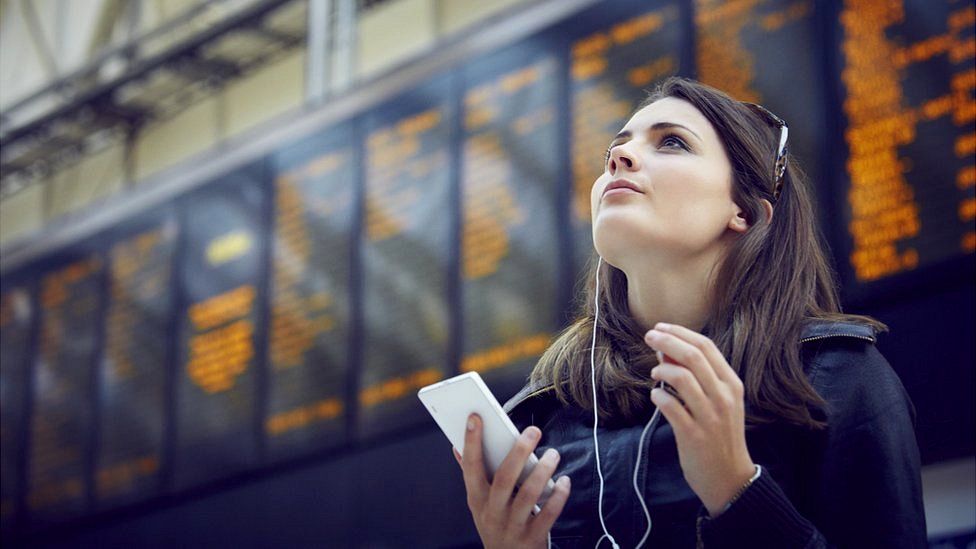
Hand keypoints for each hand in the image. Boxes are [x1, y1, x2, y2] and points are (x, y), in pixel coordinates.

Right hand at [452, 414, 570, 547]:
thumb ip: (472, 476)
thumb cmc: (495, 525)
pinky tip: (565, 481)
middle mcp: (491, 513)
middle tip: (533, 430)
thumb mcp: (479, 504)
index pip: (470, 467)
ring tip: (553, 453)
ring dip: (543, 471)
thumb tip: (456, 446)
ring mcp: (512, 527)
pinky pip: (548, 514)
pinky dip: (559, 496)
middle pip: (503, 478)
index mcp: (476, 500)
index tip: (475, 417)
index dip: (471, 442)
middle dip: (518, 452)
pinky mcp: (532, 538)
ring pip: (528, 495)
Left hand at [644, 322, 755, 516]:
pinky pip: (670, 406)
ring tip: (654, 373)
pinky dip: (658, 396)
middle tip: (648, 336)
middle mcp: (724, 397)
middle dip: (666, 341)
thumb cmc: (720, 435)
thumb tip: (666, 348)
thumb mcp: (718, 402)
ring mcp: (710, 416)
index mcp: (732, 385)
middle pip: (693, 356)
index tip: (661, 327)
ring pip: (682, 378)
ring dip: (661, 369)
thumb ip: (697, 376)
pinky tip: (655, 395)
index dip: (680, 332)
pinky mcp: (694, 435)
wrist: (730, 478)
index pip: (707, 346)